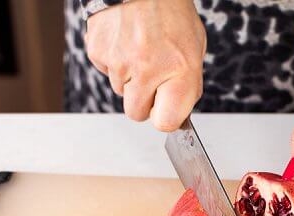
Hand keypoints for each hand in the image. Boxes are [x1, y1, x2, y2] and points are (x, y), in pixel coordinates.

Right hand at [85, 0, 205, 130]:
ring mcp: (119, 61)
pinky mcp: (98, 51)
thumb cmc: (172, 15)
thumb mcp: (194, 50)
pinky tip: (126, 42)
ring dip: (130, 78)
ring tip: (141, 50)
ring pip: (120, 91)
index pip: (165, 122)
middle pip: (136, 113)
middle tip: (153, 79)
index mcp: (179, 71)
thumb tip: (177, 114)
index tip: (167, 110)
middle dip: (144, 102)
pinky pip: (107, 71)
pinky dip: (115, 61)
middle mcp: (147, 69)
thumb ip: (187, 85)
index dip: (166, 118)